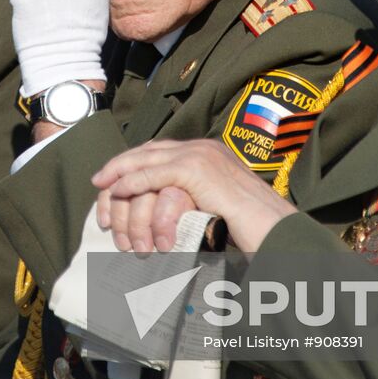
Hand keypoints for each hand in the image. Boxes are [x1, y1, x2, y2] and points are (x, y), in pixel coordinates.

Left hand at [92, 138, 296, 251]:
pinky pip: (154, 174)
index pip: (161, 151)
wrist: (278, 231)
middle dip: (121, 166)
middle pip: (149, 150)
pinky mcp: (198, 170)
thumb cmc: (253, 228)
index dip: (134, 163)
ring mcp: (202, 155)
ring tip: (102, 190)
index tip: (114, 180)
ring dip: (121, 175)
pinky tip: (118, 193)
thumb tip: (170, 210)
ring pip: (147, 159)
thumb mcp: (216, 206)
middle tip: (99, 183)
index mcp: (209, 152)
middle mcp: (204, 147)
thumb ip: (193, 199)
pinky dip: (132, 183)